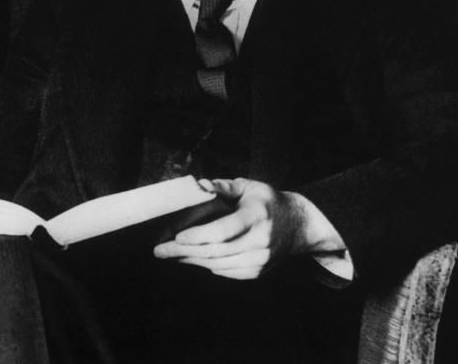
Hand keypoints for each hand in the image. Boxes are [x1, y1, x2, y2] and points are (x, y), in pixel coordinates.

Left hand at [153, 178, 316, 279]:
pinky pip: (225, 271)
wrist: (298, 226)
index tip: (176, 235)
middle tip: (159, 250)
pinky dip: (206, 265)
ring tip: (169, 254)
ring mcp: (260, 260)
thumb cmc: (267, 202)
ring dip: (190, 260)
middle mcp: (260, 241)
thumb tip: (199, 186)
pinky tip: (191, 259)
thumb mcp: (249, 186)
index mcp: (257, 215)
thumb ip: (223, 187)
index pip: (223, 230)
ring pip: (217, 264)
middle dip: (183, 251)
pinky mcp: (257, 272)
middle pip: (215, 251)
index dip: (198, 235)